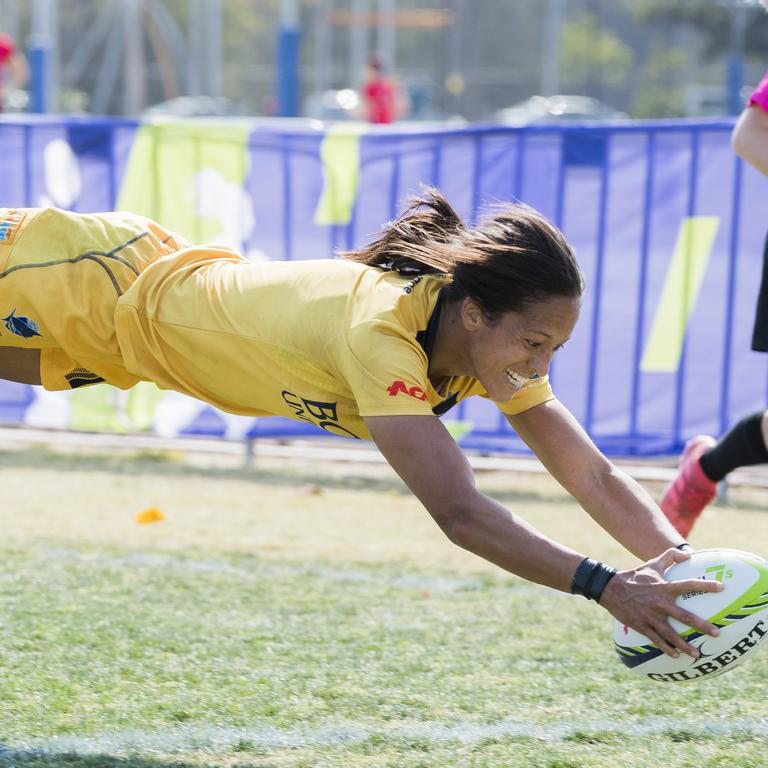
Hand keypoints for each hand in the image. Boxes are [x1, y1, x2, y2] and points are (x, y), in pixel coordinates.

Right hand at [599, 547, 723, 658]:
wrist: (610, 588)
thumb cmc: (634, 576)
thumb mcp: (651, 564)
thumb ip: (669, 557)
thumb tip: (688, 554)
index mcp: (664, 588)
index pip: (688, 586)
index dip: (705, 586)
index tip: (721, 588)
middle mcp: (660, 604)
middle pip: (685, 617)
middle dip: (702, 626)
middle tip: (717, 634)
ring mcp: (651, 617)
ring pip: (671, 634)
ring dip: (685, 645)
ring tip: (697, 654)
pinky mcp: (641, 625)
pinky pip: (656, 640)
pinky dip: (666, 648)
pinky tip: (676, 655)